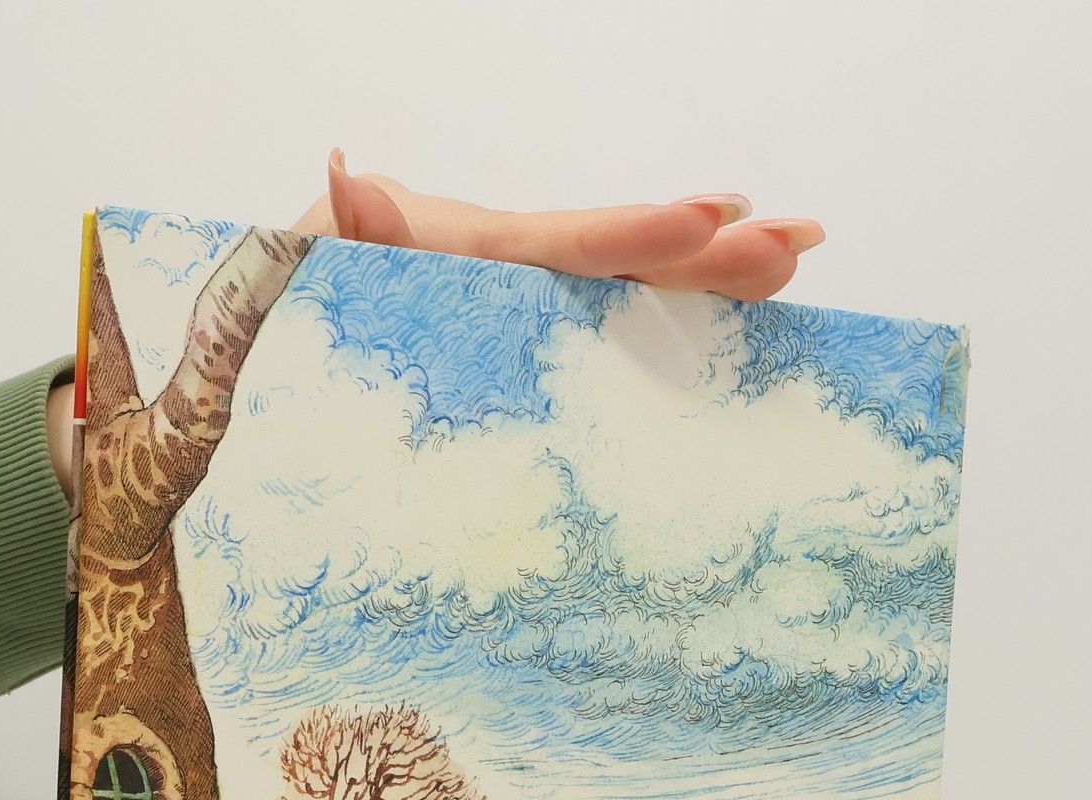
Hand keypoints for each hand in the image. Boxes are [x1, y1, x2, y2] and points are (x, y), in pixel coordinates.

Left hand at [297, 150, 823, 300]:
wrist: (293, 301)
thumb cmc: (302, 285)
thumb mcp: (314, 258)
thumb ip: (342, 229)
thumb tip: (343, 180)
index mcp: (475, 251)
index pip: (572, 242)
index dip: (639, 234)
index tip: (712, 217)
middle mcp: (516, 266)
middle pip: (627, 254)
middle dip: (713, 249)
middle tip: (798, 240)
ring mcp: (528, 295)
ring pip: (633, 281)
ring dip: (712, 276)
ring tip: (790, 262)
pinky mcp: (529, 328)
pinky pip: (610, 319)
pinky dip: (672, 312)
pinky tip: (736, 316)